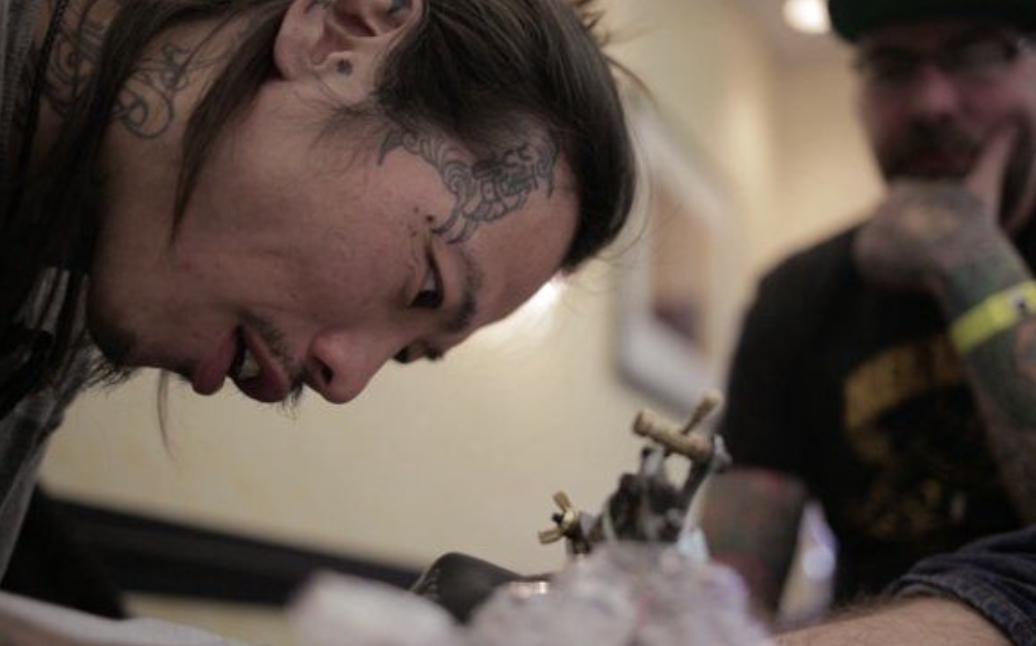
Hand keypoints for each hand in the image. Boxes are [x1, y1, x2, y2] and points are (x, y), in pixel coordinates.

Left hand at [853, 126, 1016, 291]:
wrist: (959, 259)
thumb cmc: (975, 222)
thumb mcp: (986, 183)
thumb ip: (994, 153)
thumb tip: (1012, 124)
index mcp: (902, 189)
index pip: (904, 200)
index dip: (923, 214)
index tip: (939, 226)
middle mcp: (881, 206)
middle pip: (894, 223)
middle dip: (910, 233)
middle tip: (933, 246)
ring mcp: (871, 230)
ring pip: (885, 242)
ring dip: (899, 249)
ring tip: (924, 259)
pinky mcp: (864, 254)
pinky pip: (872, 262)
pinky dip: (888, 266)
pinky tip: (911, 268)